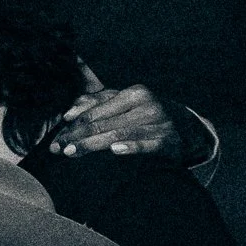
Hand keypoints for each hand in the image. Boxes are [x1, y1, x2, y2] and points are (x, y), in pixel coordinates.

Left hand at [51, 85, 185, 158]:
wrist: (189, 128)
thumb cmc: (147, 115)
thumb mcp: (124, 104)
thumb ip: (95, 105)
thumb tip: (68, 114)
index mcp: (133, 93)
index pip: (96, 111)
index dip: (73, 125)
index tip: (56, 140)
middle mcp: (146, 105)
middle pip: (104, 123)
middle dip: (78, 136)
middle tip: (58, 149)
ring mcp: (159, 122)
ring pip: (119, 133)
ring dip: (94, 144)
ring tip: (73, 152)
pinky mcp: (168, 140)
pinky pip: (147, 144)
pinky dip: (131, 146)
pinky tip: (115, 151)